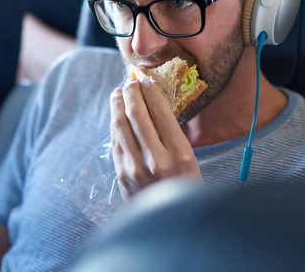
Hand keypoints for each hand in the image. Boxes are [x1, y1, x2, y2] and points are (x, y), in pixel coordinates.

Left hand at [109, 77, 202, 199]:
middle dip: (131, 93)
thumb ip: (174, 136)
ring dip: (118, 105)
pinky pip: (116, 142)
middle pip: (137, 115)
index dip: (150, 91)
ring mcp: (136, 168)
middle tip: (130, 81)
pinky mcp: (122, 175)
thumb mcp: (190, 162)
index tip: (146, 80)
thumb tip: (155, 104)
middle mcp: (157, 160)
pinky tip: (115, 115)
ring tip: (118, 93)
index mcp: (180, 154)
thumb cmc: (185, 188)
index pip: (160, 112)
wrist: (169, 224)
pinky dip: (114, 124)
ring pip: (121, 126)